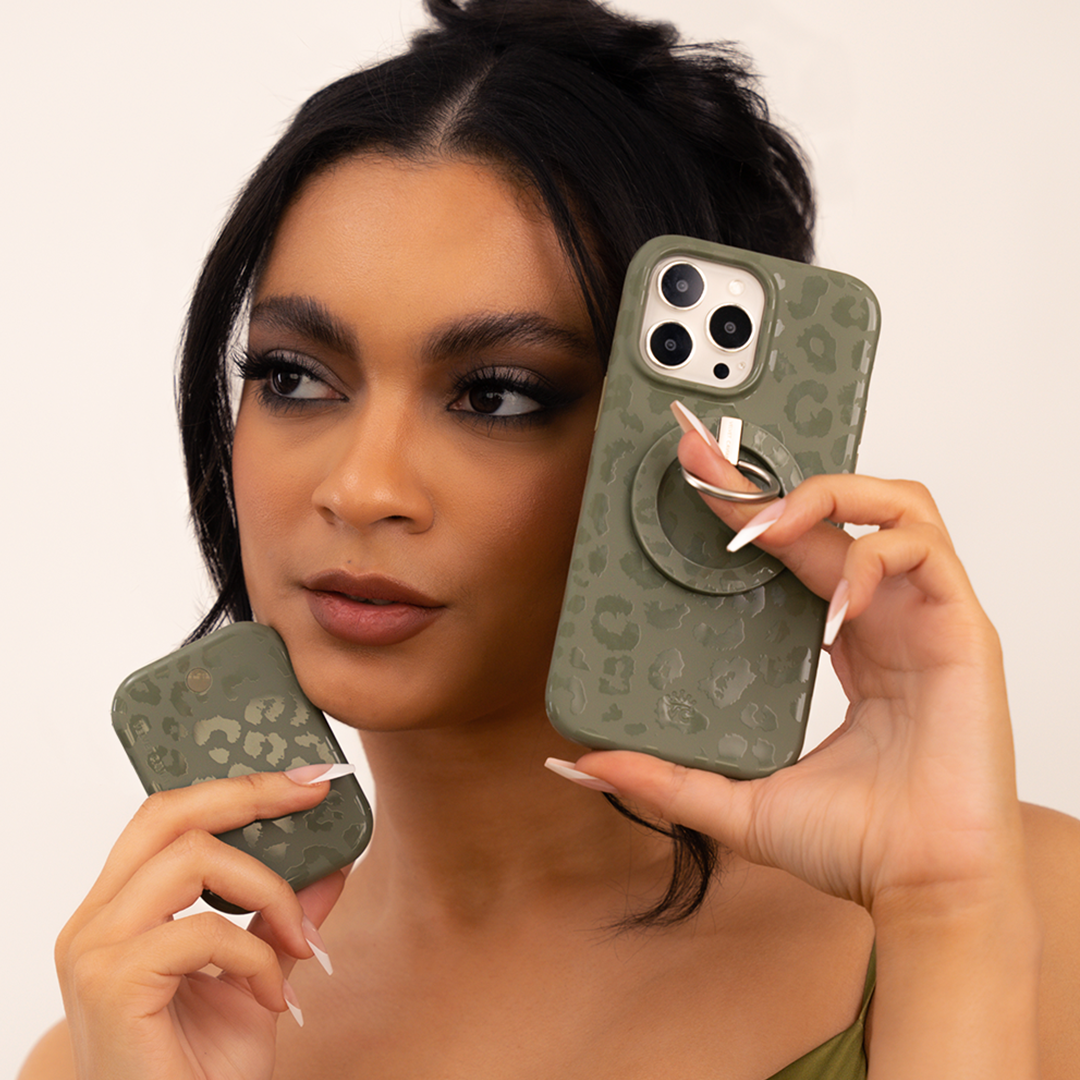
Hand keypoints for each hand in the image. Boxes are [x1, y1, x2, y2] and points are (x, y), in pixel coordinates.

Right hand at [55, 769, 349, 1079]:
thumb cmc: (199, 1068)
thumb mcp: (259, 974)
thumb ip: (283, 916)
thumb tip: (334, 862)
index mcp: (119, 910)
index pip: (168, 816)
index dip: (239, 786)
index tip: (307, 777)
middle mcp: (94, 921)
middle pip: (169, 813)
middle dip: (250, 794)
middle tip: (313, 796)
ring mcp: (95, 949)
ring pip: (194, 857)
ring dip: (268, 891)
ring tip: (298, 942)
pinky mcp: (112, 982)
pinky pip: (205, 930)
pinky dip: (256, 956)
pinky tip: (270, 997)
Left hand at [575, 408, 1025, 915]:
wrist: (924, 890)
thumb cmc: (856, 844)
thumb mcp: (733, 799)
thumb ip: (661, 778)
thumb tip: (578, 763)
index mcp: (838, 638)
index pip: (791, 547)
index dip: (744, 503)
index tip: (689, 472)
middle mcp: (881, 616)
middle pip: (832, 510)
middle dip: (766, 476)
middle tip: (698, 460)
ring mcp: (922, 616)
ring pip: (895, 505)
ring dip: (827, 497)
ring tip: (764, 528)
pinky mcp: (960, 628)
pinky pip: (923, 553)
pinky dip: (874, 560)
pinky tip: (834, 605)